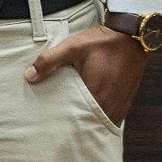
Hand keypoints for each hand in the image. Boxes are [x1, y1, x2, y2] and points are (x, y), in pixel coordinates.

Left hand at [25, 24, 148, 125]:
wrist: (133, 37)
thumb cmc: (103, 42)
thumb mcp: (73, 47)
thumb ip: (49, 61)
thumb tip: (29, 76)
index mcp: (96, 95)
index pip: (75, 119)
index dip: (63, 123)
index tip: (52, 124)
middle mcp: (109, 105)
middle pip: (88, 124)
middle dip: (74, 125)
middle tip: (59, 125)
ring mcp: (120, 106)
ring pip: (99, 122)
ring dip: (88, 121)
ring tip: (73, 119)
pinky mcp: (125, 102)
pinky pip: (110, 117)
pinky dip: (98, 116)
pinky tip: (88, 111)